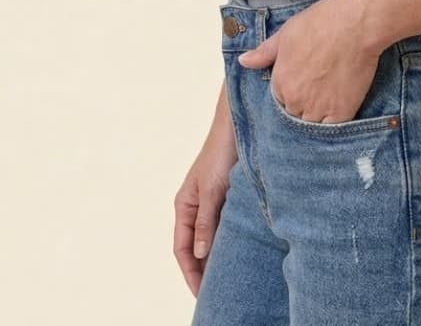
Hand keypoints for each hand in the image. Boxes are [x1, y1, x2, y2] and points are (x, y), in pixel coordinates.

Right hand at [173, 124, 236, 296]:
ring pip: (210, 238)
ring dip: (215, 257)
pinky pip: (223, 226)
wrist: (236, 126)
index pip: (182, 249)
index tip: (201, 294)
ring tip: (227, 279)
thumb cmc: (220, 154)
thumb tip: (201, 254)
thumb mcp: (212, 190)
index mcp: (184, 206)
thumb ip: (205, 222)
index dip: (190, 272)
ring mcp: (210, 202)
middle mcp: (195, 207)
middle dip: (202, 271)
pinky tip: (238, 252)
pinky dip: (227, 241)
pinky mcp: (226, 197)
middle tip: (215, 294)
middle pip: (195, 247)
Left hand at [238, 0, 382, 122]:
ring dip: (317, 116)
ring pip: (312, 125)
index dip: (290, 92)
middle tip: (317, 89)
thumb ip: (264, 53)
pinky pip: (333, 129)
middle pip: (295, 114)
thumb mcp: (285, 34)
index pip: (279, 100)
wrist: (353, 25)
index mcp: (280, 83)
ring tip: (328, 99)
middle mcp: (296, 101)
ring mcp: (318, 109)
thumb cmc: (319, 24)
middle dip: (302, 105)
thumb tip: (244, 62)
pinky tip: (338, 110)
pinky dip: (334, 124)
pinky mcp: (342, 113)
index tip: (301, 83)